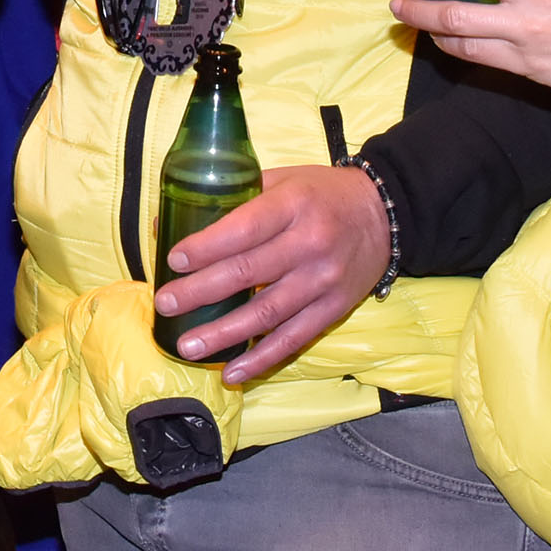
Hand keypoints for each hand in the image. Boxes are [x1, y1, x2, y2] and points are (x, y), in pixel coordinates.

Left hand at [154, 164, 390, 385]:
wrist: (385, 214)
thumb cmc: (322, 193)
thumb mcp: (283, 179)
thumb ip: (234, 196)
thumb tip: (168, 217)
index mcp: (293, 205)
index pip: (243, 230)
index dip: (206, 248)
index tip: (173, 260)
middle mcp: (310, 244)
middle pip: (248, 273)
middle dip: (200, 292)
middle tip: (165, 304)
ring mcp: (323, 281)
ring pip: (266, 313)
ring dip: (223, 334)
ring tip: (187, 346)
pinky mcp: (334, 309)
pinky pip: (293, 339)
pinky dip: (261, 359)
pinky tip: (232, 372)